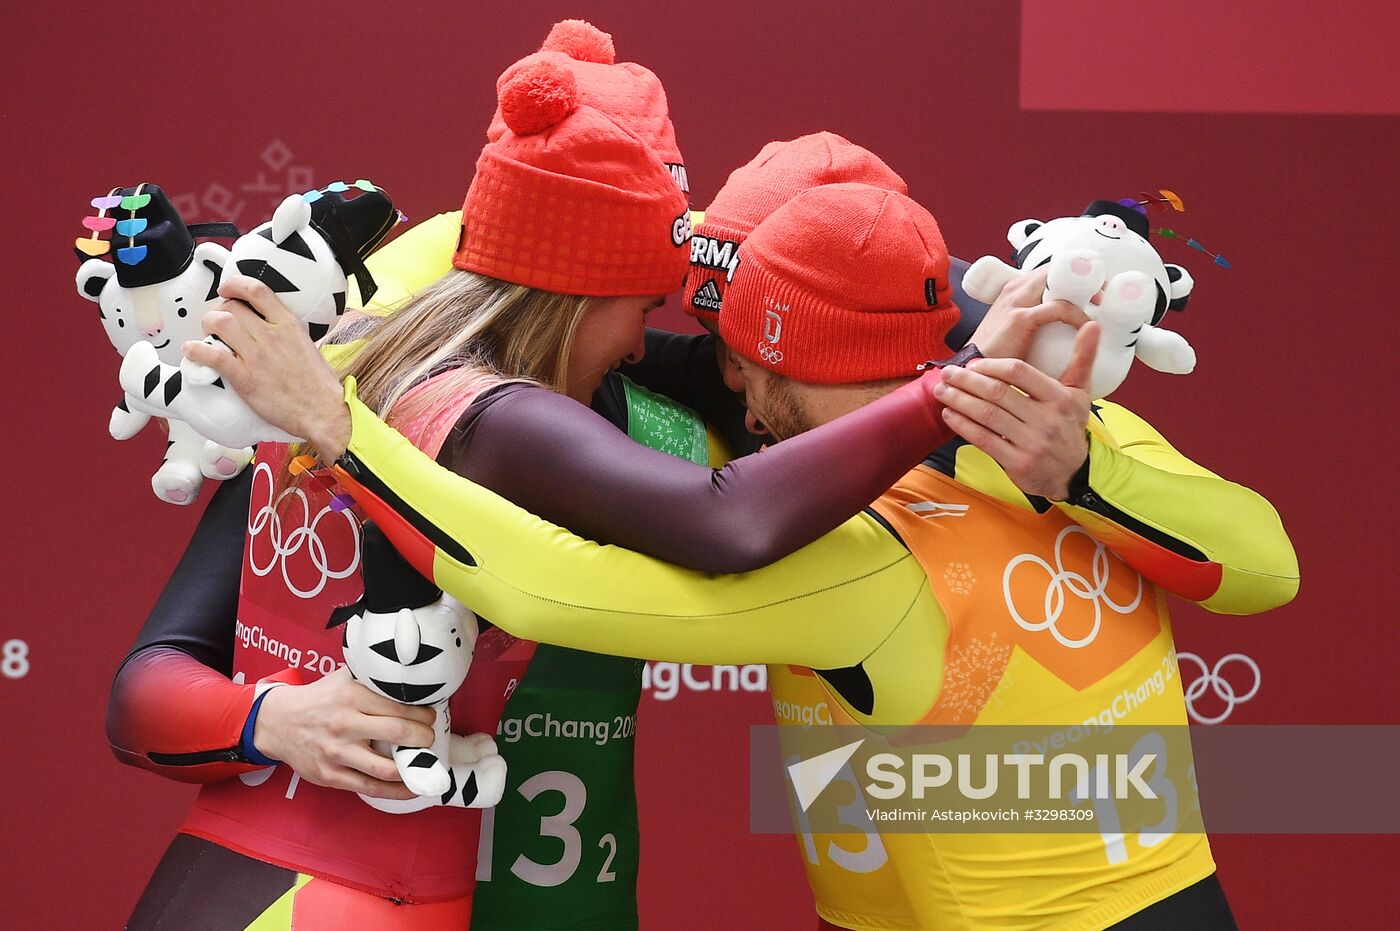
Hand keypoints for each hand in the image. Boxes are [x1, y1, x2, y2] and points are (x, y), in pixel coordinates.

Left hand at [182, 275, 351, 458]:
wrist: (323, 411)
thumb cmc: (318, 384)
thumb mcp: (307, 345)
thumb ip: (287, 333)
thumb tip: (268, 327)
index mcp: (289, 325)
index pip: (257, 290)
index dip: (234, 284)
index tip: (225, 289)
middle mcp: (272, 335)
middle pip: (232, 307)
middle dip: (218, 311)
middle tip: (217, 323)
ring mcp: (258, 356)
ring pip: (220, 323)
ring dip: (207, 326)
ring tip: (207, 335)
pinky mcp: (246, 378)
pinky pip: (214, 356)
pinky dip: (196, 351)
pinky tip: (191, 350)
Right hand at [253, 666, 435, 798]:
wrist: (278, 722)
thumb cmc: (320, 699)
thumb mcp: (344, 678)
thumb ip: (373, 678)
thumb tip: (411, 678)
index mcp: (351, 696)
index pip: (400, 707)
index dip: (423, 714)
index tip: (430, 717)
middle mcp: (344, 724)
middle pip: (398, 733)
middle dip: (423, 737)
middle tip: (430, 737)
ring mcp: (337, 753)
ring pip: (386, 768)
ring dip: (413, 767)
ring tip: (425, 763)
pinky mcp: (330, 776)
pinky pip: (370, 788)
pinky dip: (396, 791)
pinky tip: (411, 787)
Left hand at [934, 322, 1099, 499]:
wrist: (1074, 473)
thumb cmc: (1071, 426)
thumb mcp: (1081, 392)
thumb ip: (1083, 358)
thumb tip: (1093, 324)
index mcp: (1060, 398)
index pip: (1019, 372)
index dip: (991, 365)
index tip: (973, 362)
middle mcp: (1046, 420)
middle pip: (997, 393)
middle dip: (966, 380)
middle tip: (947, 372)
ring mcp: (1031, 443)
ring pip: (987, 415)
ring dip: (959, 401)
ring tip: (941, 390)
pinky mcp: (1017, 463)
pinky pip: (983, 440)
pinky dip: (962, 425)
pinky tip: (949, 415)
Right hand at [967, 266, 1091, 359]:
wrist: (969, 371)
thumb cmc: (994, 355)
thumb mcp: (1014, 330)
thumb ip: (1035, 322)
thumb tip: (1062, 328)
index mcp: (1015, 289)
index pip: (1052, 270)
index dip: (1076, 275)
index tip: (1096, 292)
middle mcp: (1016, 288)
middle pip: (1059, 268)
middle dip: (1087, 277)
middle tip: (1105, 295)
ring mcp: (1016, 301)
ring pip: (1061, 280)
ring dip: (1086, 290)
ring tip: (1102, 305)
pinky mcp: (1020, 318)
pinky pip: (1059, 308)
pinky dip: (1077, 315)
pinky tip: (1084, 326)